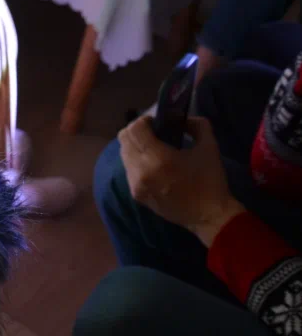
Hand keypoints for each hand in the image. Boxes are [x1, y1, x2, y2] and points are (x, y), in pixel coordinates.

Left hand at [119, 115, 245, 244]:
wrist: (209, 216)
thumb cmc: (211, 181)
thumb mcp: (209, 147)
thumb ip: (197, 125)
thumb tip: (183, 119)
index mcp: (158, 159)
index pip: (135, 129)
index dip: (144, 120)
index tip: (157, 122)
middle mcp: (140, 171)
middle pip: (124, 139)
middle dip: (138, 131)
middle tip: (154, 133)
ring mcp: (135, 184)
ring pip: (124, 154)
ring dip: (136, 146)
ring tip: (154, 148)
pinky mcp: (135, 194)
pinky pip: (128, 169)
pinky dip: (137, 161)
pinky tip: (154, 165)